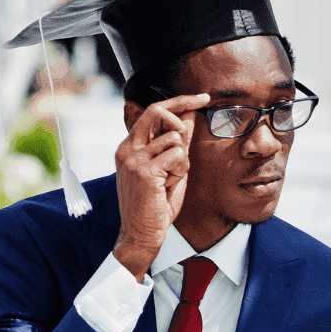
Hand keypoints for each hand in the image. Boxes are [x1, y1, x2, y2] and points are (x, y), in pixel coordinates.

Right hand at [113, 93, 210, 280]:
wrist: (141, 233)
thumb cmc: (156, 204)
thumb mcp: (170, 168)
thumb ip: (177, 143)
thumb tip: (190, 115)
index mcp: (130, 146)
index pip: (153, 111)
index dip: (180, 101)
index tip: (203, 98)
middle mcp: (127, 148)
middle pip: (157, 111)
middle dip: (181, 115)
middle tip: (189, 136)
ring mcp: (133, 159)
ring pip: (174, 139)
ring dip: (182, 160)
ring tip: (171, 179)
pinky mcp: (144, 171)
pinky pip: (177, 156)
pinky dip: (180, 171)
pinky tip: (168, 186)